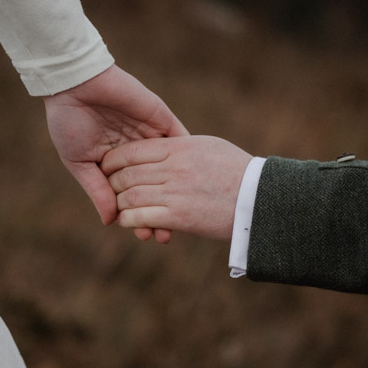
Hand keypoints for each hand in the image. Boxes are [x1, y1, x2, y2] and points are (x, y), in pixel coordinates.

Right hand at [43, 65, 187, 238]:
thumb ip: (97, 191)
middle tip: (165, 235)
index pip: (133, 193)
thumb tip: (111, 222)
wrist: (74, 84)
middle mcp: (136, 151)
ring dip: (175, 192)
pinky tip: (193, 184)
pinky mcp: (161, 119)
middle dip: (160, 211)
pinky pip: (180, 142)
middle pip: (154, 186)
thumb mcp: (79, 162)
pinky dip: (187, 161)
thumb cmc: (68, 122)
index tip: (146, 236)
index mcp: (115, 161)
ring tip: (179, 219)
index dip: (140, 214)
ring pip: (169, 170)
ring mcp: (150, 135)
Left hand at [101, 135, 252, 241]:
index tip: (108, 166)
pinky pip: (141, 217)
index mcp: (179, 147)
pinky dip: (129, 220)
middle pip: (127, 174)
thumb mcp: (208, 146)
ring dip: (119, 203)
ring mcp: (175, 193)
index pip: (134, 151)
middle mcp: (174, 168)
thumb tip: (160, 145)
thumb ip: (180, 146)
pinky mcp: (179, 217)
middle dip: (113, 183)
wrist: (259, 199)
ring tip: (118, 207)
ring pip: (130, 196)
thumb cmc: (236, 171)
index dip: (114, 160)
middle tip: (110, 189)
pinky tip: (128, 222)